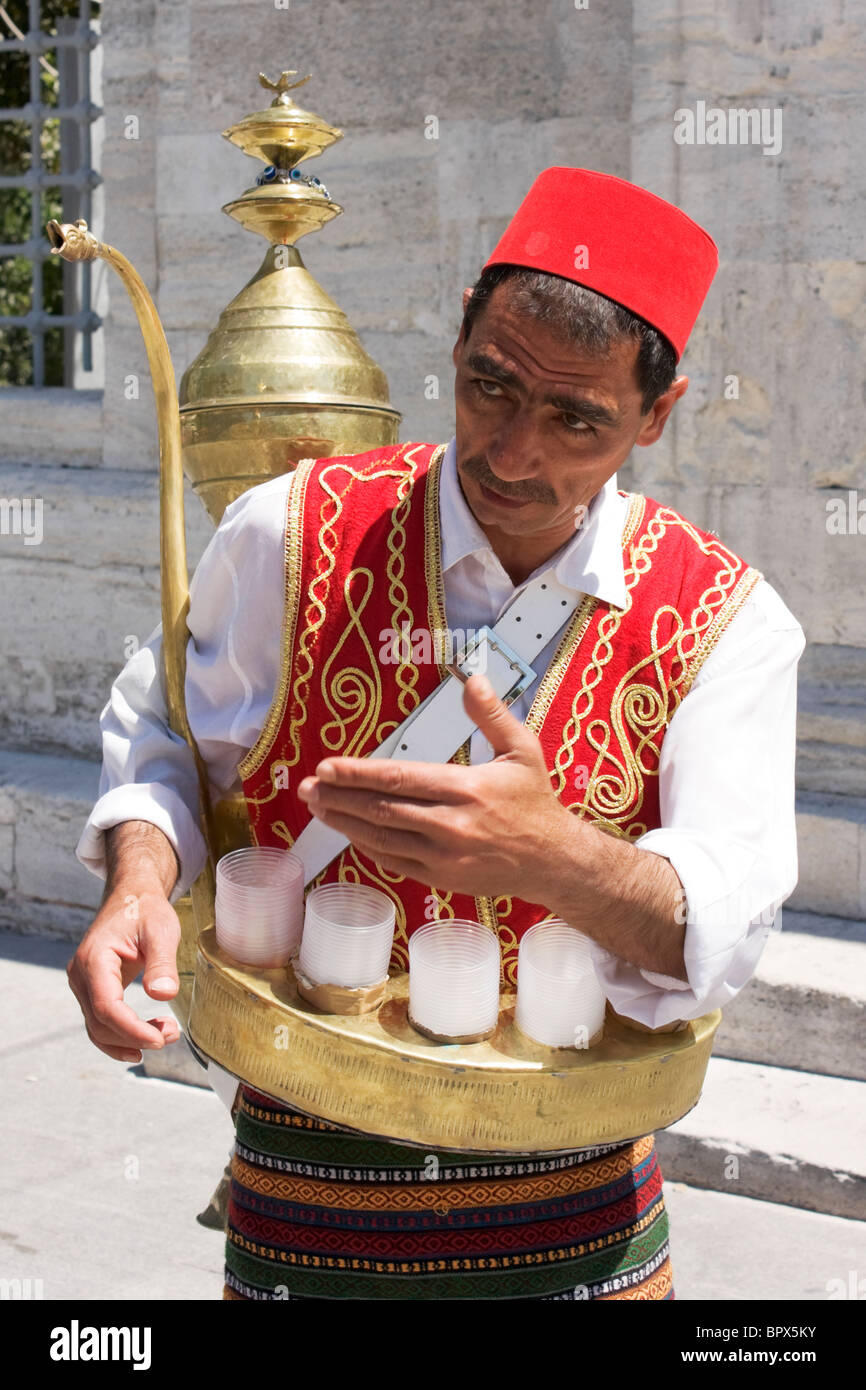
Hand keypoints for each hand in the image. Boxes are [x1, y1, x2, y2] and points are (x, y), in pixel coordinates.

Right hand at [67, 886, 181, 1062]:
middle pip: (100, 1022)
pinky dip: (118, 1036)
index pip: (107, 1007)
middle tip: (171, 1035)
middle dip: (135, 1037)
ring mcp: (82, 983)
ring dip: (128, 1040)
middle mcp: (81, 974)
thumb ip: (162, 962)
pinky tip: (141, 1043)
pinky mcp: (91, 989)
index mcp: (94, 959)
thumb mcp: (161, 930)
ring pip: (97, 1027)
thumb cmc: (145, 910)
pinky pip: (99, 1021)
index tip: (160, 1039)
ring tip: (165, 1035)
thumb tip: (163, 995)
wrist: (131, 898)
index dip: (132, 1029)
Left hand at [297, 673, 574, 898]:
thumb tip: (472, 678)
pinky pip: (393, 861)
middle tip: (307, 786)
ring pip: (381, 838)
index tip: (327, 766)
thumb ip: (493, 715)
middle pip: (381, 810)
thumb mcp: (523, 752)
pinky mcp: (440, 877)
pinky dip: (367, 845)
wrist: (554, 862)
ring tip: (317, 805)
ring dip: (344, 822)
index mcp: (467, 790)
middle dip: (339, 797)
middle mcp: (451, 825)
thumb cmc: (536, 803)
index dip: (359, 773)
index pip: (400, 779)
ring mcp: (443, 856)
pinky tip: (349, 831)